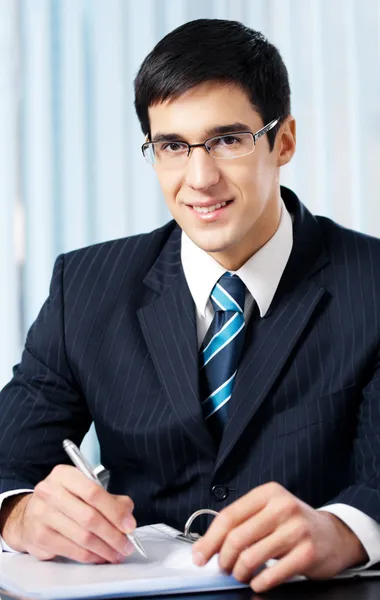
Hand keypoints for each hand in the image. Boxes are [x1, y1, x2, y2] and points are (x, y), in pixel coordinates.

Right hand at [0, 465, 135, 563]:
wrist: (30, 514)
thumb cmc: (65, 500)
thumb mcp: (85, 490)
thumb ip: (110, 500)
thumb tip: (128, 519)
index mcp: (64, 475)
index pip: (93, 492)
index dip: (114, 511)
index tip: (129, 526)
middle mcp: (49, 492)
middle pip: (89, 517)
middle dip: (113, 535)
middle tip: (126, 545)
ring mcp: (42, 515)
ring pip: (82, 537)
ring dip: (104, 549)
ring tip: (117, 554)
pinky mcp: (39, 537)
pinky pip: (72, 550)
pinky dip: (91, 556)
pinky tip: (100, 557)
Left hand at [192, 482, 367, 591]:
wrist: (334, 536)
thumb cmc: (295, 524)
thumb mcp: (270, 511)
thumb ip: (243, 521)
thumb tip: (208, 546)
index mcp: (268, 493)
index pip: (229, 516)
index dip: (210, 539)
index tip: (200, 556)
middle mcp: (283, 507)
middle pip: (237, 537)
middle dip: (223, 559)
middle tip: (224, 568)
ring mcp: (296, 529)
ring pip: (251, 557)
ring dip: (240, 573)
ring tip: (241, 574)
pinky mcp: (307, 553)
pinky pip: (271, 574)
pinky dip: (259, 582)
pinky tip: (258, 581)